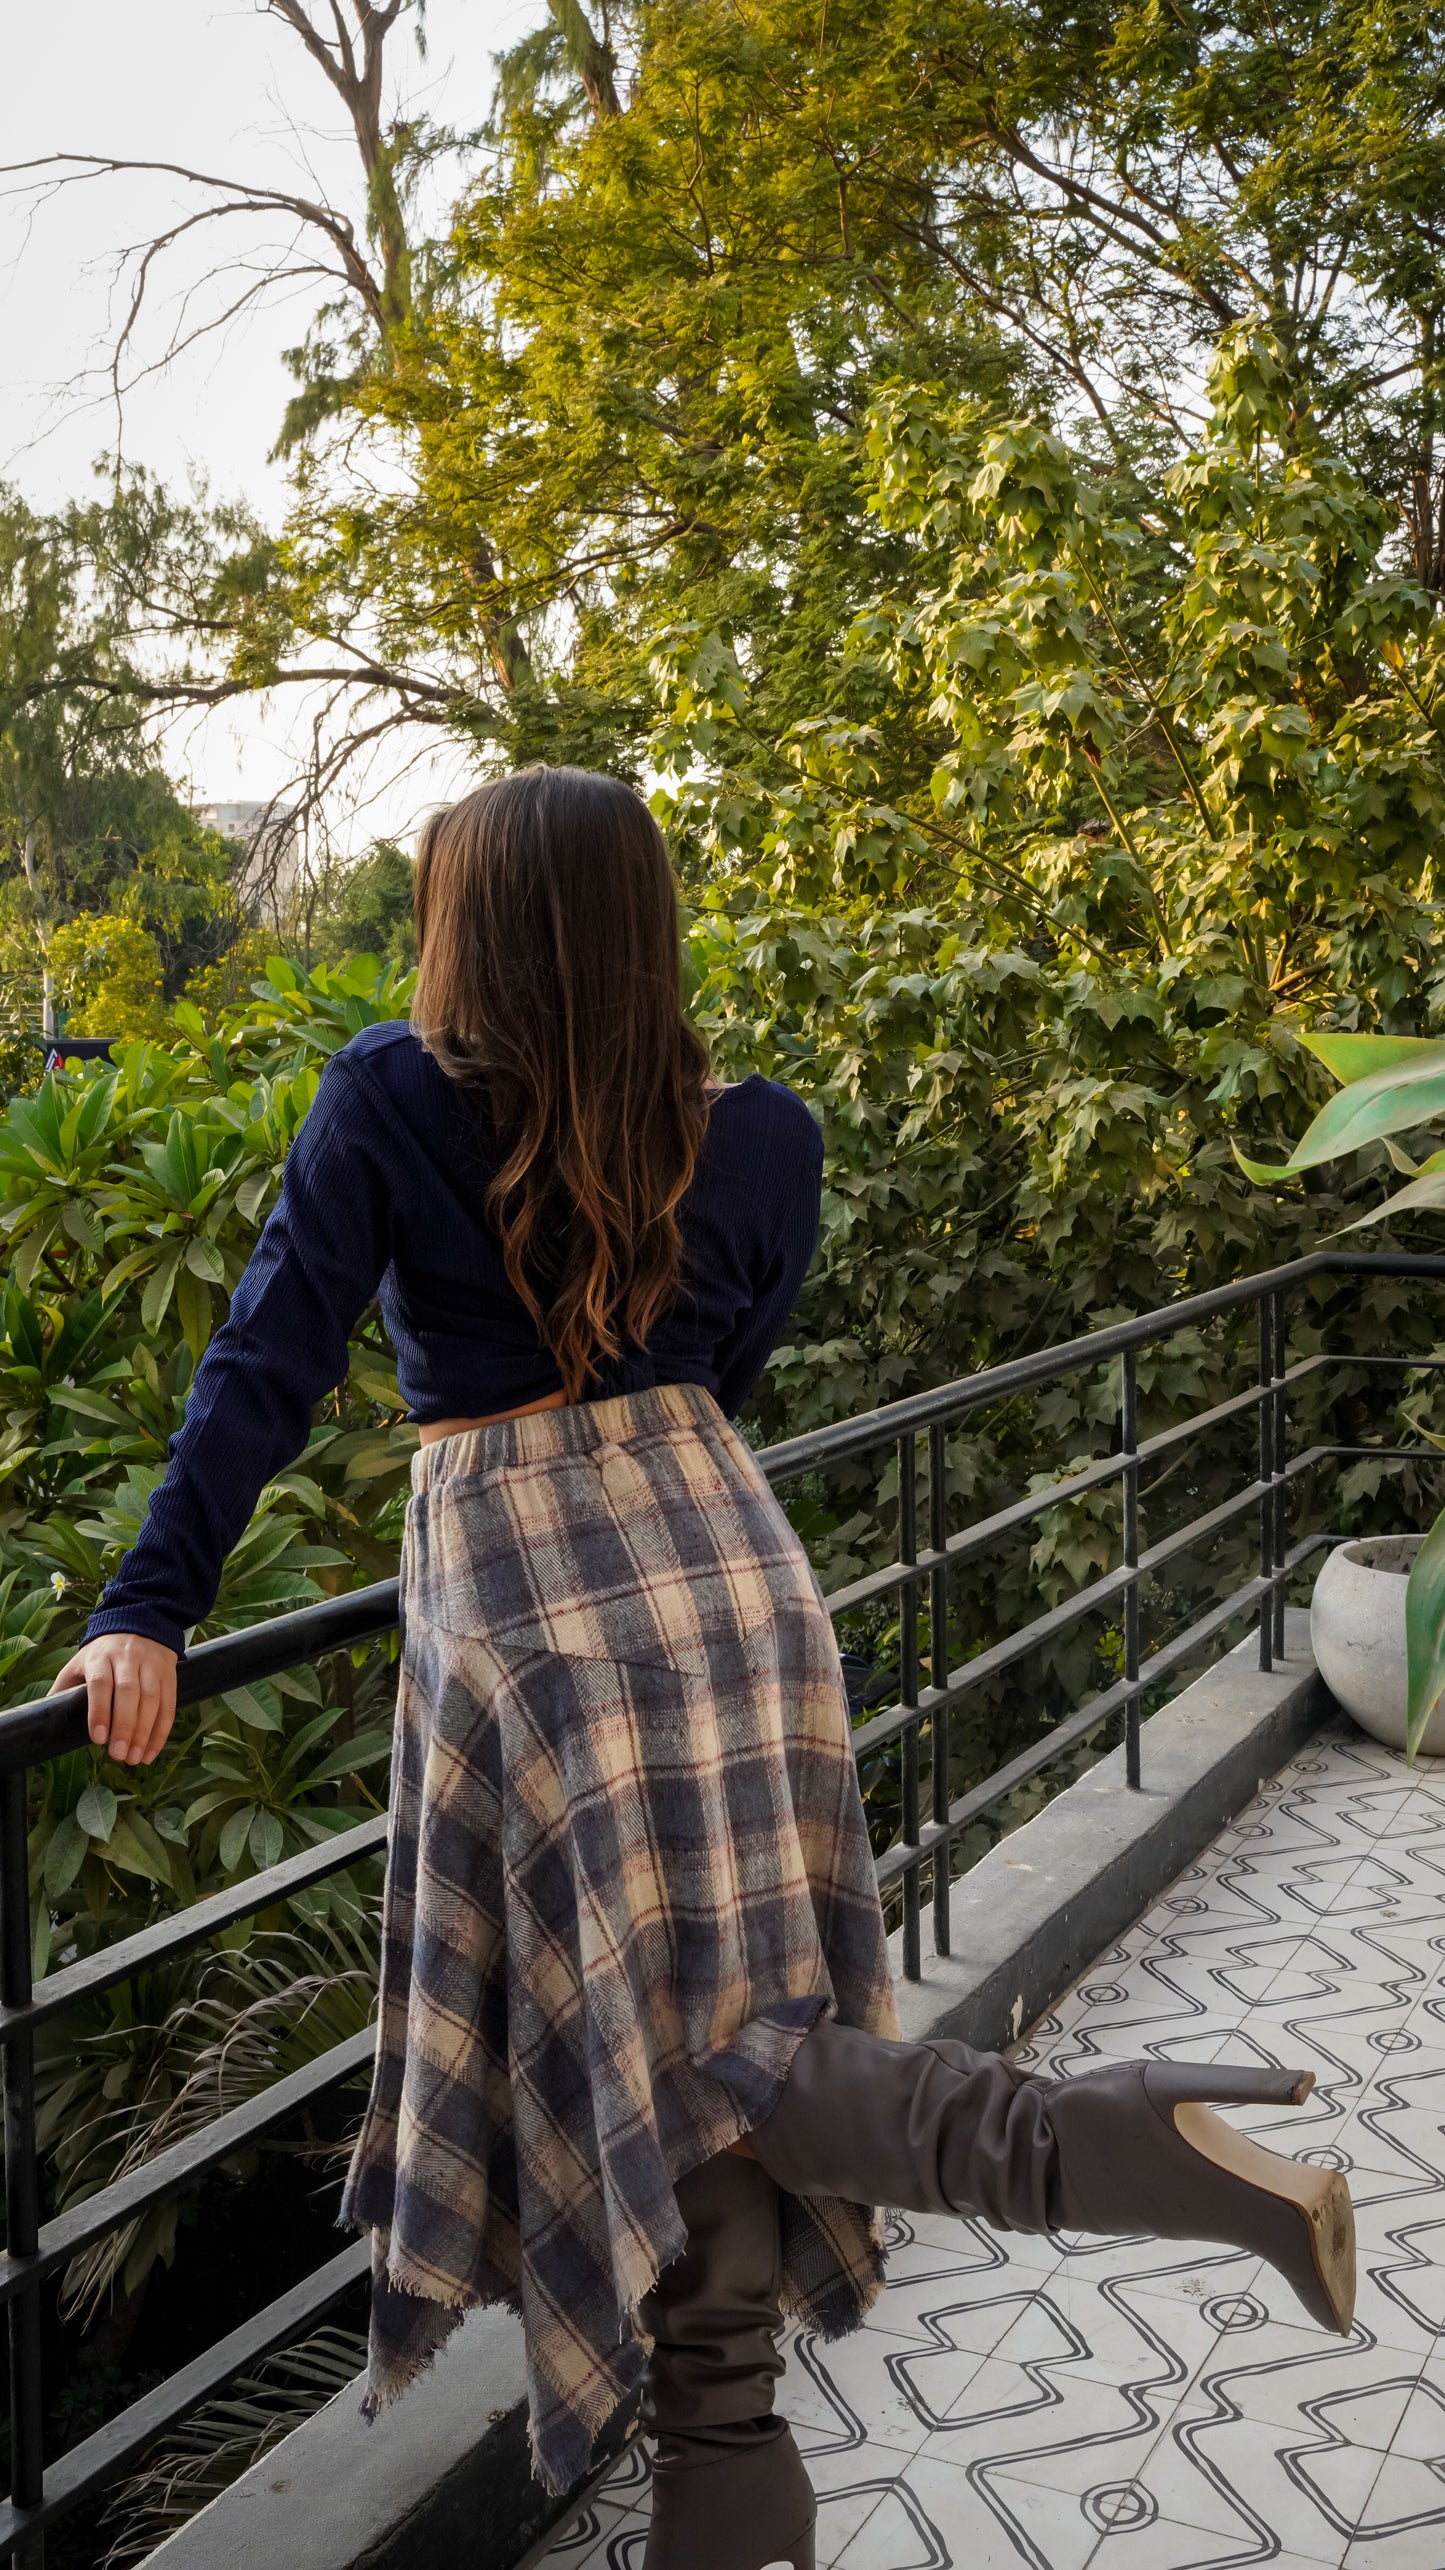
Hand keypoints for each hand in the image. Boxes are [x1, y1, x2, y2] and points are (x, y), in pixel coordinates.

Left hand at [53, 1634, 179, 1766]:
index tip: (98, 1739)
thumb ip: (64, 1686)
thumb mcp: (79, 1662)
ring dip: (144, 1732)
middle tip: (119, 1755)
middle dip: (125, 1727)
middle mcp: (128, 1659)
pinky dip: (161, 1731)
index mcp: (101, 1656)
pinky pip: (168, 1704)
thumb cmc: (103, 1653)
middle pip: (129, 1693)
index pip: (101, 1683)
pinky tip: (151, 1751)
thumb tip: (45, 1715)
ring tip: (134, 1758)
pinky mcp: (169, 1674)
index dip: (99, 1711)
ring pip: (151, 1699)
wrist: (140, 1624)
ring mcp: (151, 1665)